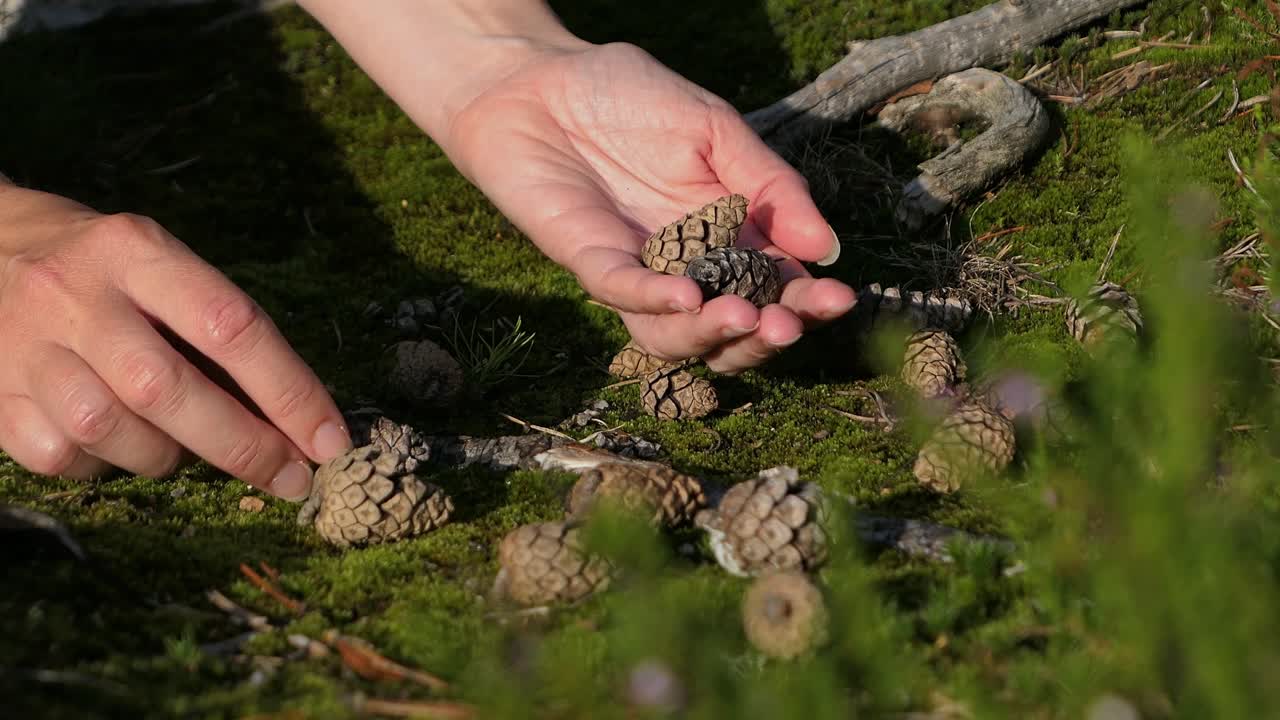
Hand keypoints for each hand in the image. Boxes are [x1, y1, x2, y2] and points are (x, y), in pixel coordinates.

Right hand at [0, 185, 351, 497]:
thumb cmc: (101, 268)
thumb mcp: (160, 266)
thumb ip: (217, 329)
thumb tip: (296, 420)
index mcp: (137, 251)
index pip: (231, 325)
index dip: (289, 391)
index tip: (330, 440)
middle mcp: (77, 294)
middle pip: (169, 388)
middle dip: (243, 446)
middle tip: (291, 478)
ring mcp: (25, 346)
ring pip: (113, 431)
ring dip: (167, 457)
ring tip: (182, 444)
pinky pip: (62, 456)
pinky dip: (102, 465)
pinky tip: (112, 441)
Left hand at [441, 42, 855, 373]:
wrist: (540, 78)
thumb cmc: (628, 98)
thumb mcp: (715, 128)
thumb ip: (767, 183)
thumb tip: (824, 246)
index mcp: (727, 238)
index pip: (775, 287)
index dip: (809, 302)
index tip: (840, 299)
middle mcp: (685, 268)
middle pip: (731, 330)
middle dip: (768, 334)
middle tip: (791, 324)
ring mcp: (636, 270)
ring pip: (674, 335)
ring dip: (712, 335)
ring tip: (746, 319)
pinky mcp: (586, 257)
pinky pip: (620, 290)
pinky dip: (652, 299)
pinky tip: (685, 295)